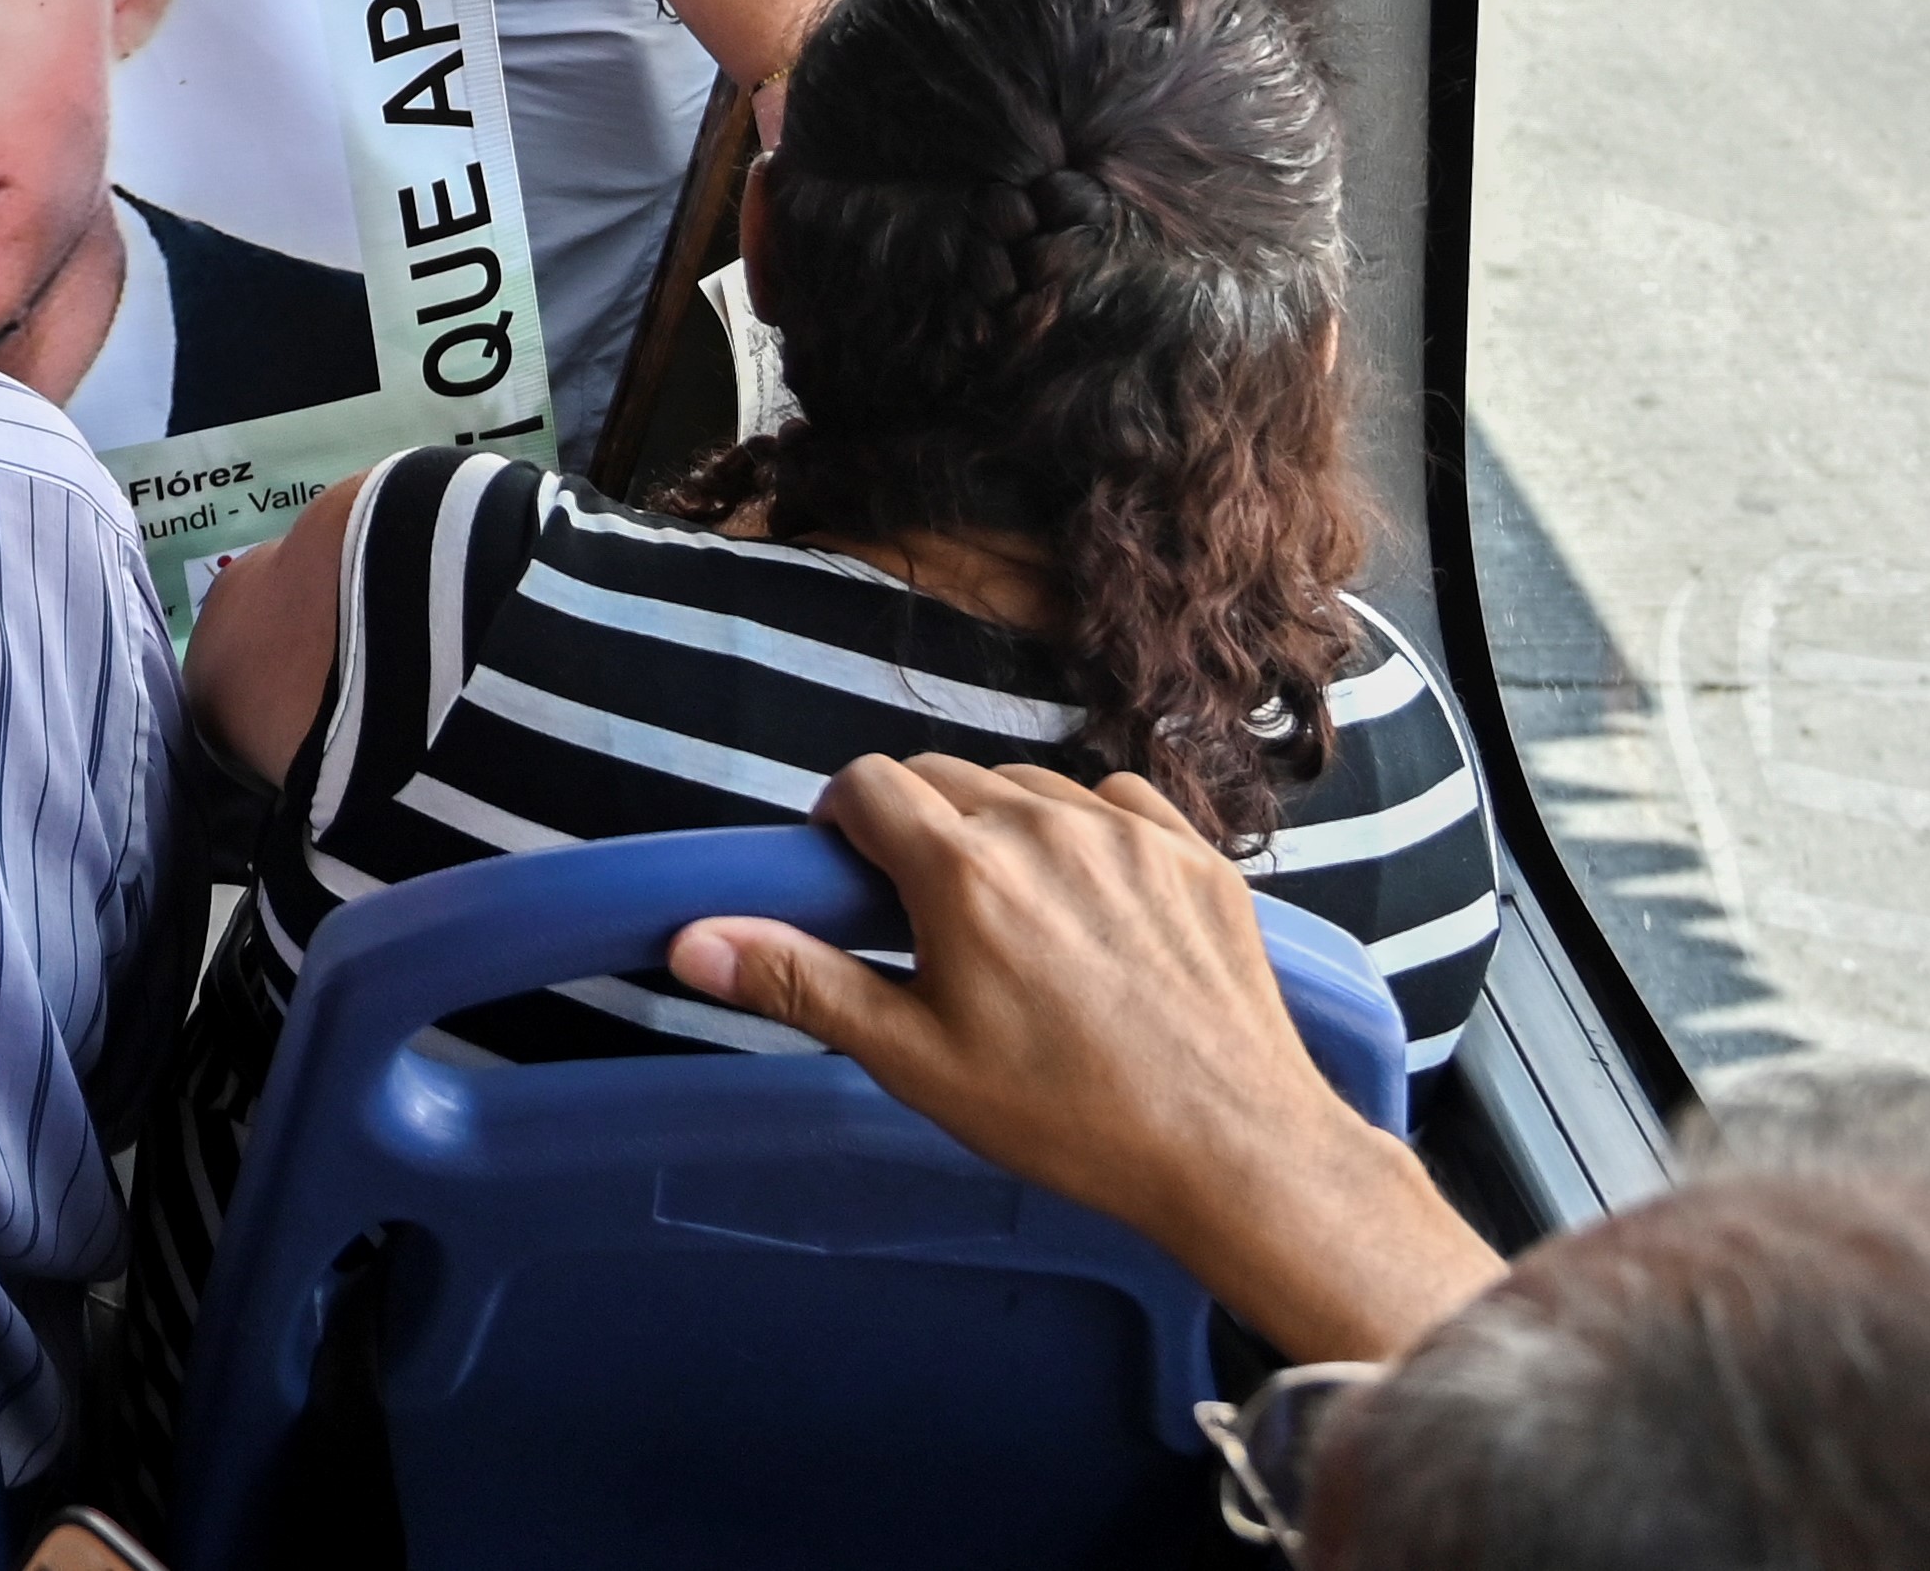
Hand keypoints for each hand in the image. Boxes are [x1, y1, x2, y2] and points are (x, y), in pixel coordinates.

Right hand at [664, 756, 1501, 1362]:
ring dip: (1002, 826)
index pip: (868, 783)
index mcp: (964, 872)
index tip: (853, 880)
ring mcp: (1131, 834)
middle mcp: (1045, 827)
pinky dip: (1088, 832)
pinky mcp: (1197, 855)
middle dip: (918, 827)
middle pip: (945, 777)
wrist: (1236, 1151)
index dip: (844, 823)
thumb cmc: (1070, 1118)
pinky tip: (1091, 902)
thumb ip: (803, 982)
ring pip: (1030, 786)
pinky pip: (1117, 802)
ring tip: (1014, 915)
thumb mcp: (916, 1062)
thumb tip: (693, 938)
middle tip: (929, 916)